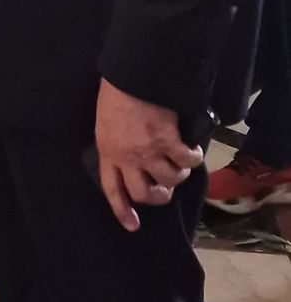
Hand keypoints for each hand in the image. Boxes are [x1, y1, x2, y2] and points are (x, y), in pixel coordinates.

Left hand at [93, 78, 203, 232]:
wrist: (132, 76)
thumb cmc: (116, 95)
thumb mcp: (105, 124)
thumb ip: (115, 144)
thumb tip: (129, 158)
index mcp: (107, 152)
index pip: (112, 190)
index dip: (123, 210)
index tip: (133, 225)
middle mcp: (127, 158)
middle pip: (144, 193)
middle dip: (159, 196)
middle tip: (166, 189)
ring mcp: (148, 151)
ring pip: (170, 179)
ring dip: (180, 175)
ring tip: (182, 164)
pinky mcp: (168, 140)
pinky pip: (186, 160)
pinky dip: (194, 157)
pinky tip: (194, 150)